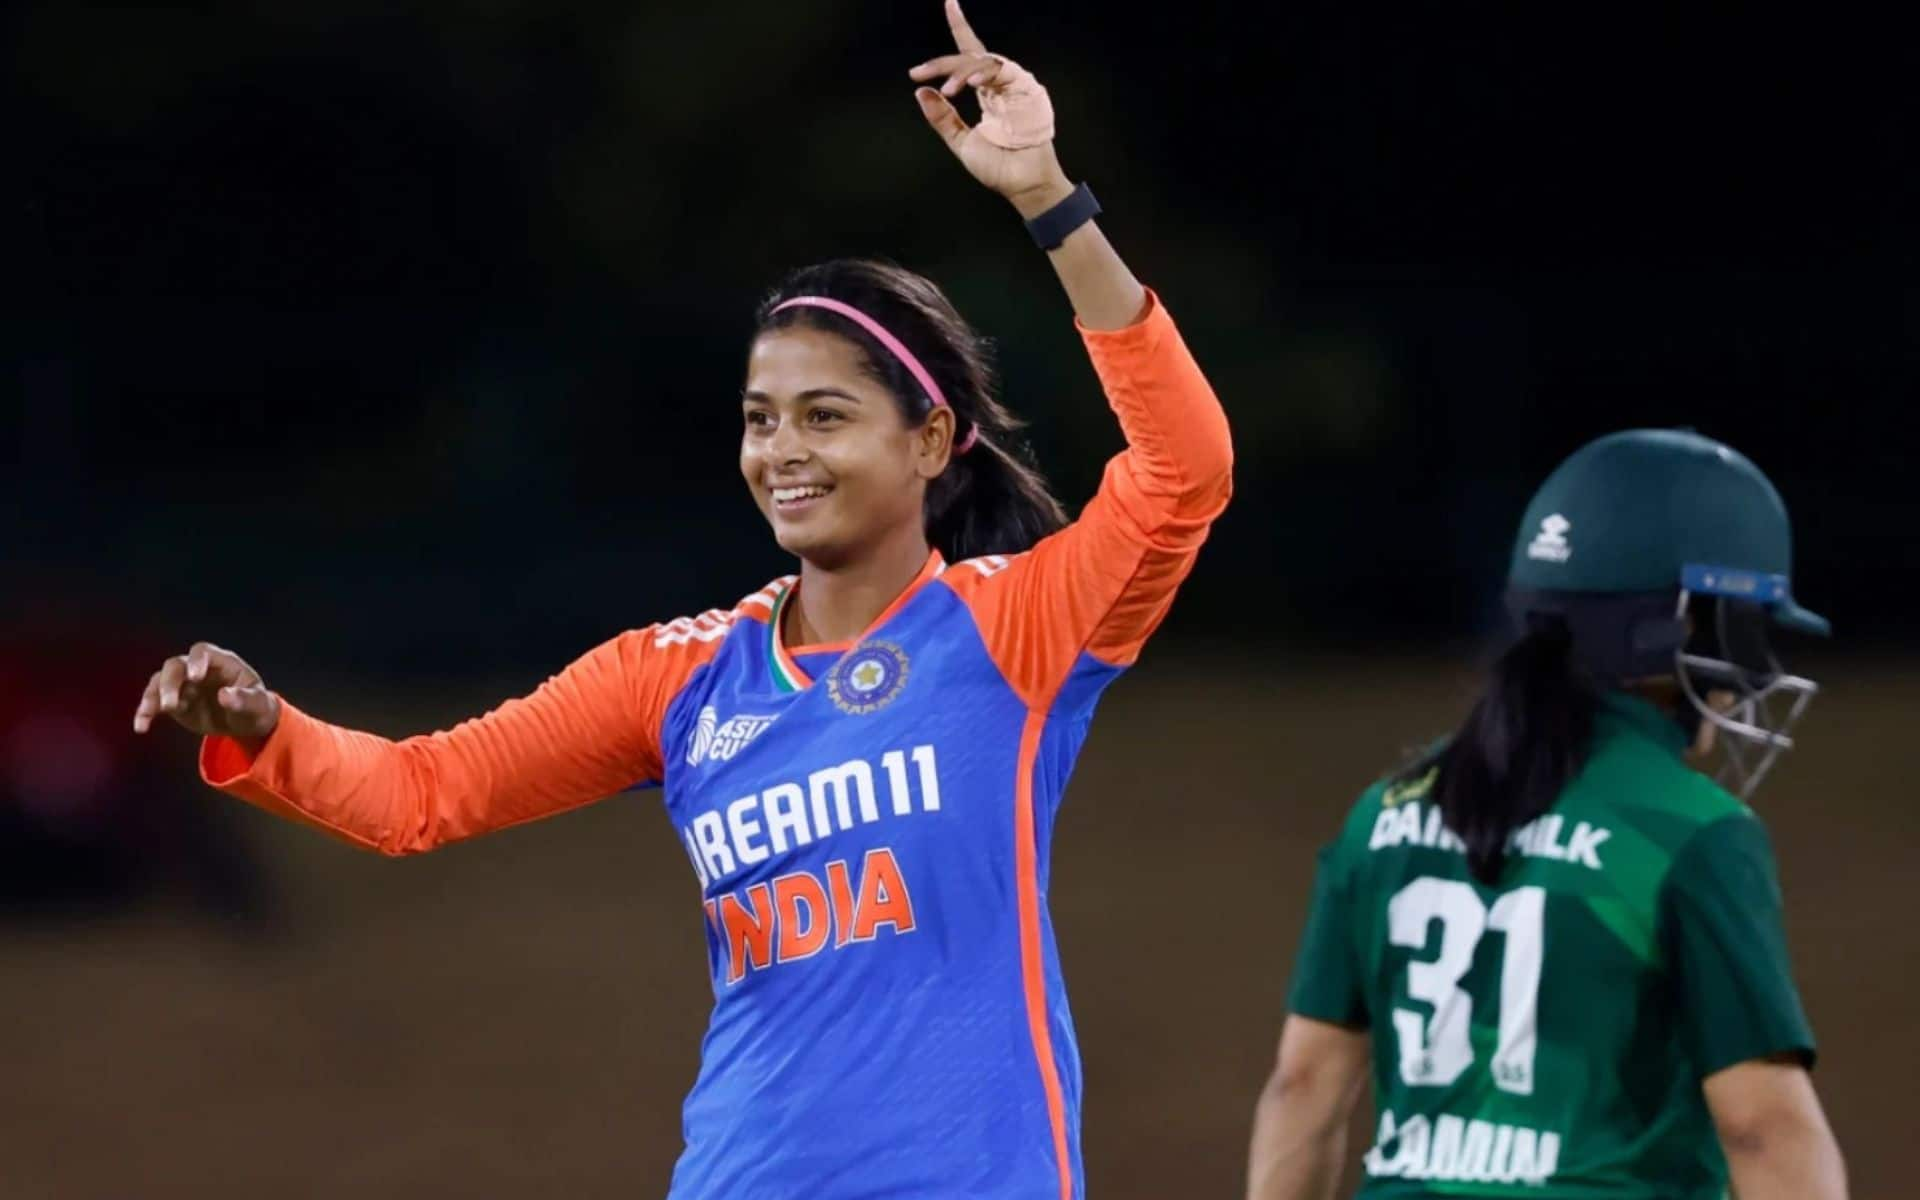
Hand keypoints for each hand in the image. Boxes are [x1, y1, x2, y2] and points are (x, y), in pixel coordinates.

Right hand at [132, 642, 279, 740]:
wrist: (245, 722)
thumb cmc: (255, 707)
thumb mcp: (258, 705)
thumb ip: (244, 700)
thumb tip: (225, 696)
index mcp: (221, 662)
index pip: (202, 652)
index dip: (196, 661)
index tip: (195, 677)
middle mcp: (197, 668)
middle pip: (175, 666)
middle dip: (170, 683)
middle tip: (171, 705)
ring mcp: (183, 684)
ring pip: (160, 681)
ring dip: (153, 697)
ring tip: (151, 714)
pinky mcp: (173, 701)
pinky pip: (154, 703)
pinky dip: (146, 712)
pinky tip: (141, 727)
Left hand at [908, 0, 1074, 216]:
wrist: (1022, 185)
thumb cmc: (998, 167)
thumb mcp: (961, 140)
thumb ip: (943, 117)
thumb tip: (920, 92)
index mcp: (988, 92)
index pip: (971, 54)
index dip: (960, 26)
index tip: (949, 1)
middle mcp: (1001, 84)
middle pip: (970, 56)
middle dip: (943, 62)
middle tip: (919, 72)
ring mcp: (1015, 85)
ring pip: (983, 61)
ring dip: (961, 71)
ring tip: (948, 91)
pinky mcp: (1026, 90)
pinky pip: (1002, 71)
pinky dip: (984, 74)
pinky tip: (971, 85)